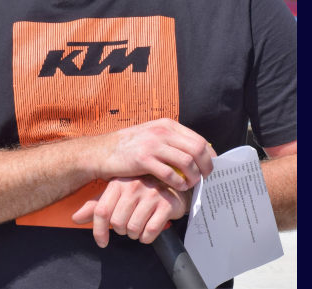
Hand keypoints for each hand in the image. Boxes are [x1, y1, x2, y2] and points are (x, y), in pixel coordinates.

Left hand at [72, 175, 188, 247]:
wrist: (170, 183)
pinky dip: (147, 237)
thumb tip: (75, 218)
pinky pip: (150, 231)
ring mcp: (151, 195)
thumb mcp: (115, 195)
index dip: (98, 230)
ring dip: (134, 234)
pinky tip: (147, 232)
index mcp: (117, 184)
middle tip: (127, 226)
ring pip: (133, 228)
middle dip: (120, 231)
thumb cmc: (138, 191)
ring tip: (138, 227)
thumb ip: (95, 206)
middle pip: (117, 223)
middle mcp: (133, 187)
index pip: (101, 211)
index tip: (102, 242)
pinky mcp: (166, 205)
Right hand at [95, 118, 215, 191]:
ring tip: (191, 184)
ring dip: (193, 176)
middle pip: (197, 150)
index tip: (209, 168)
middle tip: (205, 178)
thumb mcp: (152, 135)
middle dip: (206, 167)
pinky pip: (170, 174)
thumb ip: (172, 140)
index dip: (209, 156)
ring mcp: (152, 145)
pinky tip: (178, 187)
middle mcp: (162, 132)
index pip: (199, 139)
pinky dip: (178, 183)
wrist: (102, 151)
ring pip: (187, 162)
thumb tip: (196, 152)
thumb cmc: (129, 147)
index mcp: (166, 125)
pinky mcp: (143, 160)